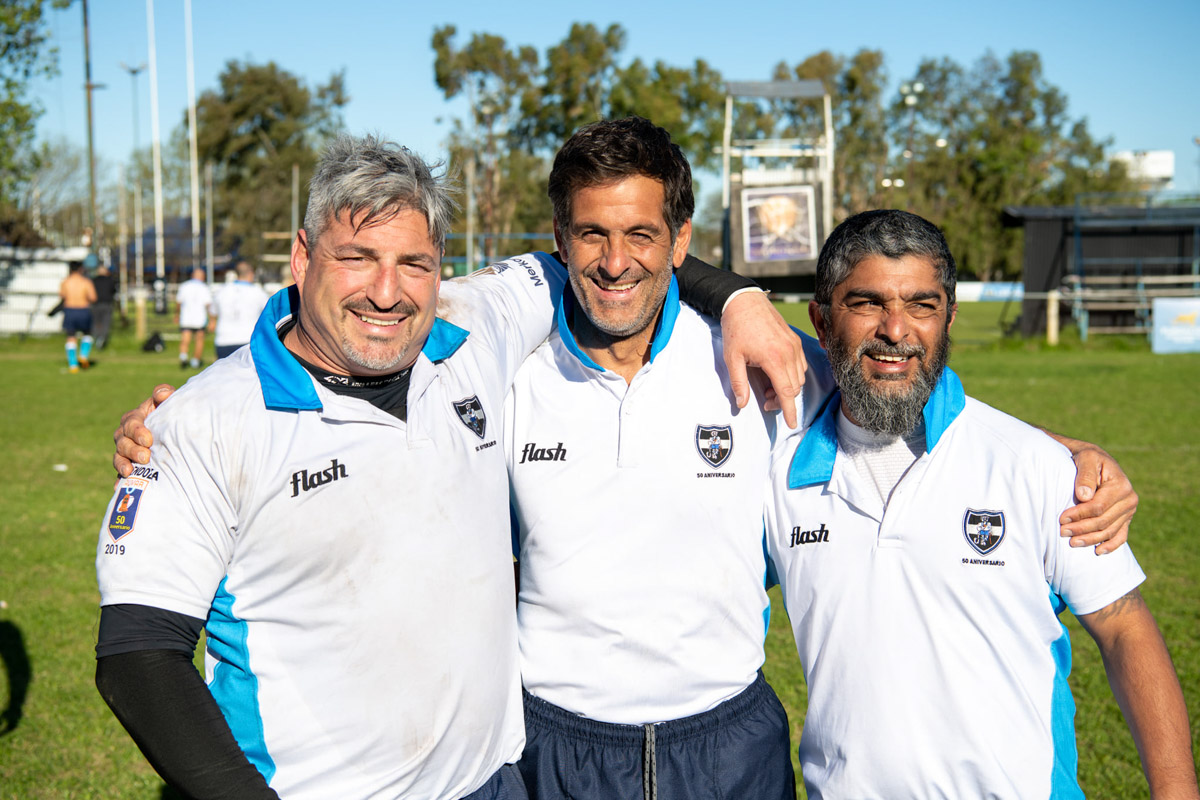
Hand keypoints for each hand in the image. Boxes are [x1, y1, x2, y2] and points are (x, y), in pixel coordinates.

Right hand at [113, 384, 175, 476]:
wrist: (175, 432)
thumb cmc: (170, 414)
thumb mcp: (168, 402)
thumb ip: (165, 394)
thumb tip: (162, 394)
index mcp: (134, 418)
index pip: (131, 423)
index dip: (137, 430)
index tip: (148, 439)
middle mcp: (125, 435)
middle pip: (122, 442)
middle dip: (132, 450)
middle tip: (145, 457)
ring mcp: (125, 452)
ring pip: (118, 458)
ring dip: (123, 464)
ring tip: (129, 471)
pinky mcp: (128, 466)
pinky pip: (120, 475)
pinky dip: (119, 481)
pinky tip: (118, 489)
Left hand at [720, 291, 806, 428]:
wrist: (745, 302)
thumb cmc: (736, 329)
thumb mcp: (732, 358)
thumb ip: (738, 383)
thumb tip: (741, 404)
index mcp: (774, 359)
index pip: (787, 392)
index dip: (789, 411)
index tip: (792, 424)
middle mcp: (789, 352)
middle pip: (794, 387)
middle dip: (783, 400)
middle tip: (765, 399)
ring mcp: (794, 345)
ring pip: (800, 377)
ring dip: (788, 387)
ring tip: (768, 386)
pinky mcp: (795, 340)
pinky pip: (801, 365)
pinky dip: (793, 375)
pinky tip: (777, 374)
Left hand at [1059, 442, 1137, 554]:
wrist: (1097, 461)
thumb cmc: (1088, 459)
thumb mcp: (1086, 459)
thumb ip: (1085, 476)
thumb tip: (1084, 496)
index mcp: (1121, 485)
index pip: (1098, 507)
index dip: (1080, 515)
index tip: (1062, 519)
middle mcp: (1129, 500)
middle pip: (1103, 521)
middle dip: (1082, 529)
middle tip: (1062, 532)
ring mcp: (1129, 511)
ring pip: (1109, 531)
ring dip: (1091, 539)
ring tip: (1072, 543)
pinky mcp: (1126, 518)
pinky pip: (1121, 536)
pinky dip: (1111, 546)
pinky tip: (1098, 552)